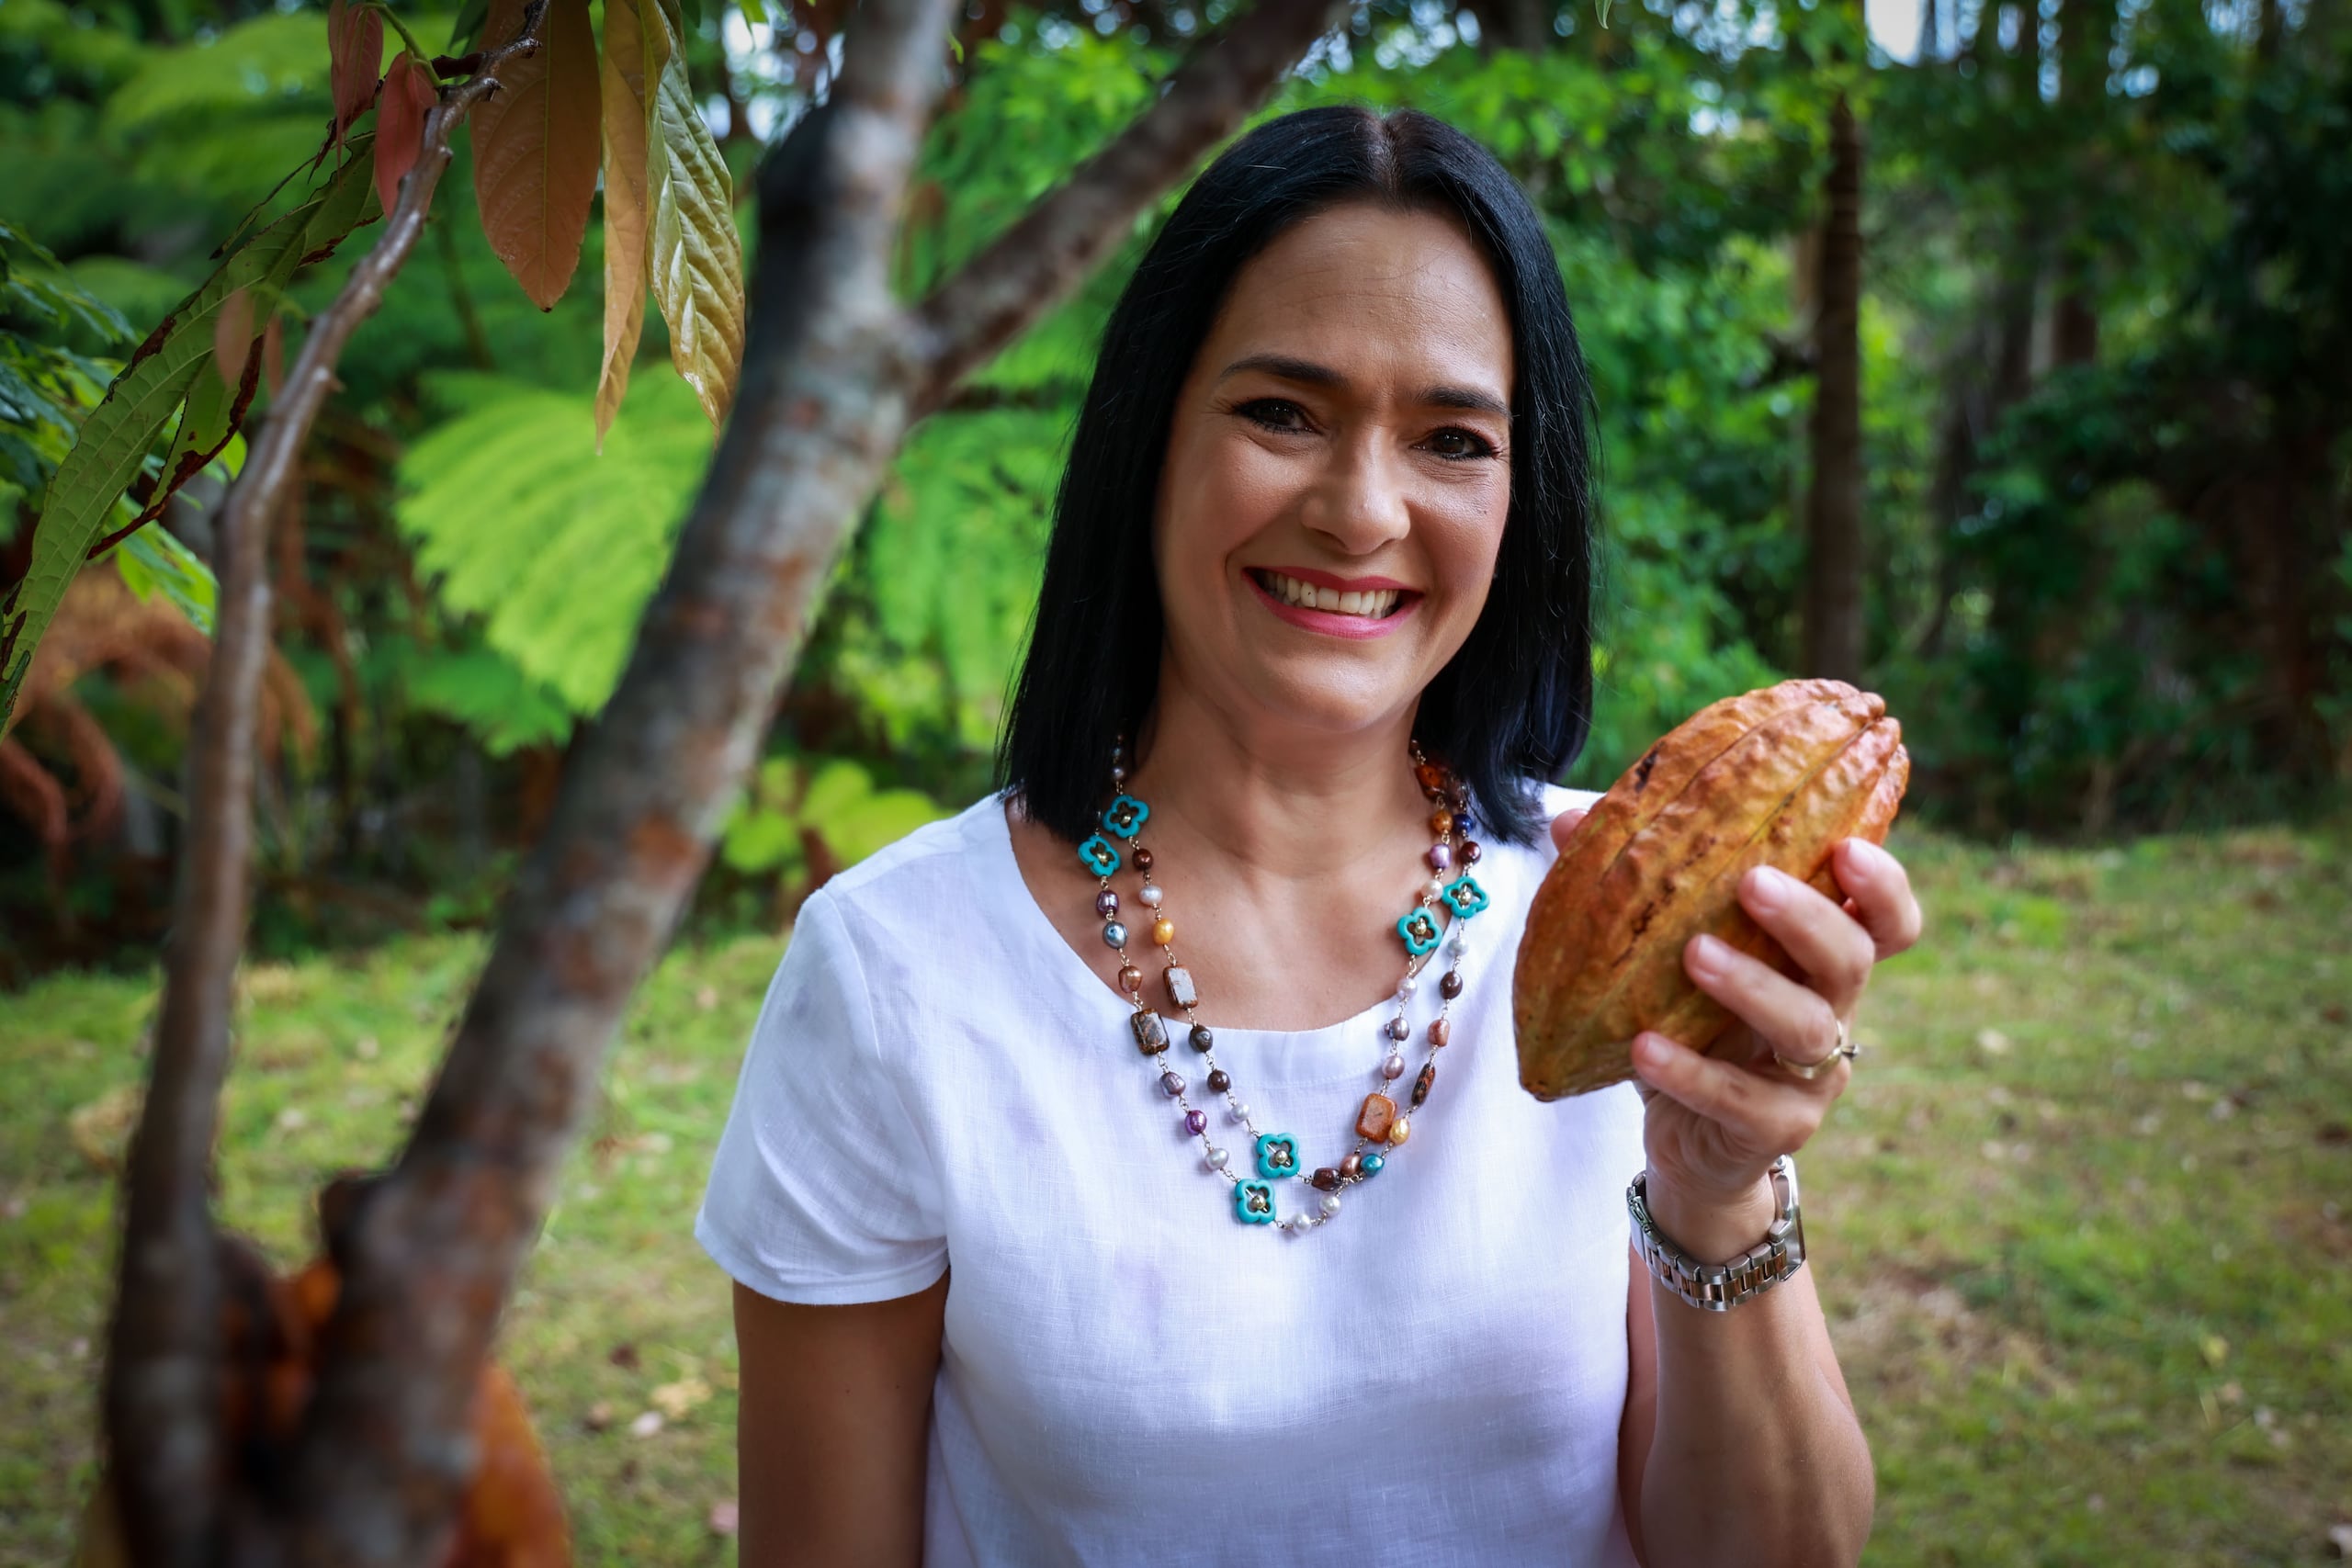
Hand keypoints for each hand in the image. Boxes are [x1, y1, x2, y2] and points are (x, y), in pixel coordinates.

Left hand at [1548, 804, 1923, 1257]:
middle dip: (1808, 917)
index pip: (1885, 919)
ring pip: (1805, 1026)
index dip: (1883, 885)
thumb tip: (1571, 820)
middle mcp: (1831, 1012)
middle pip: (1852, 959)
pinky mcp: (1776, 1128)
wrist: (1687, 1143)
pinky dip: (1691, 1073)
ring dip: (1751, 985)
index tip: (1847, 849)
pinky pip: (1742, 1099)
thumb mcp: (1665, 958)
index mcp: (1817, 961)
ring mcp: (1811, 1076)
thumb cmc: (1689, 1028)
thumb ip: (1636, 888)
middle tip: (1751, 883)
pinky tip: (1644, 1049)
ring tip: (1693, 954)